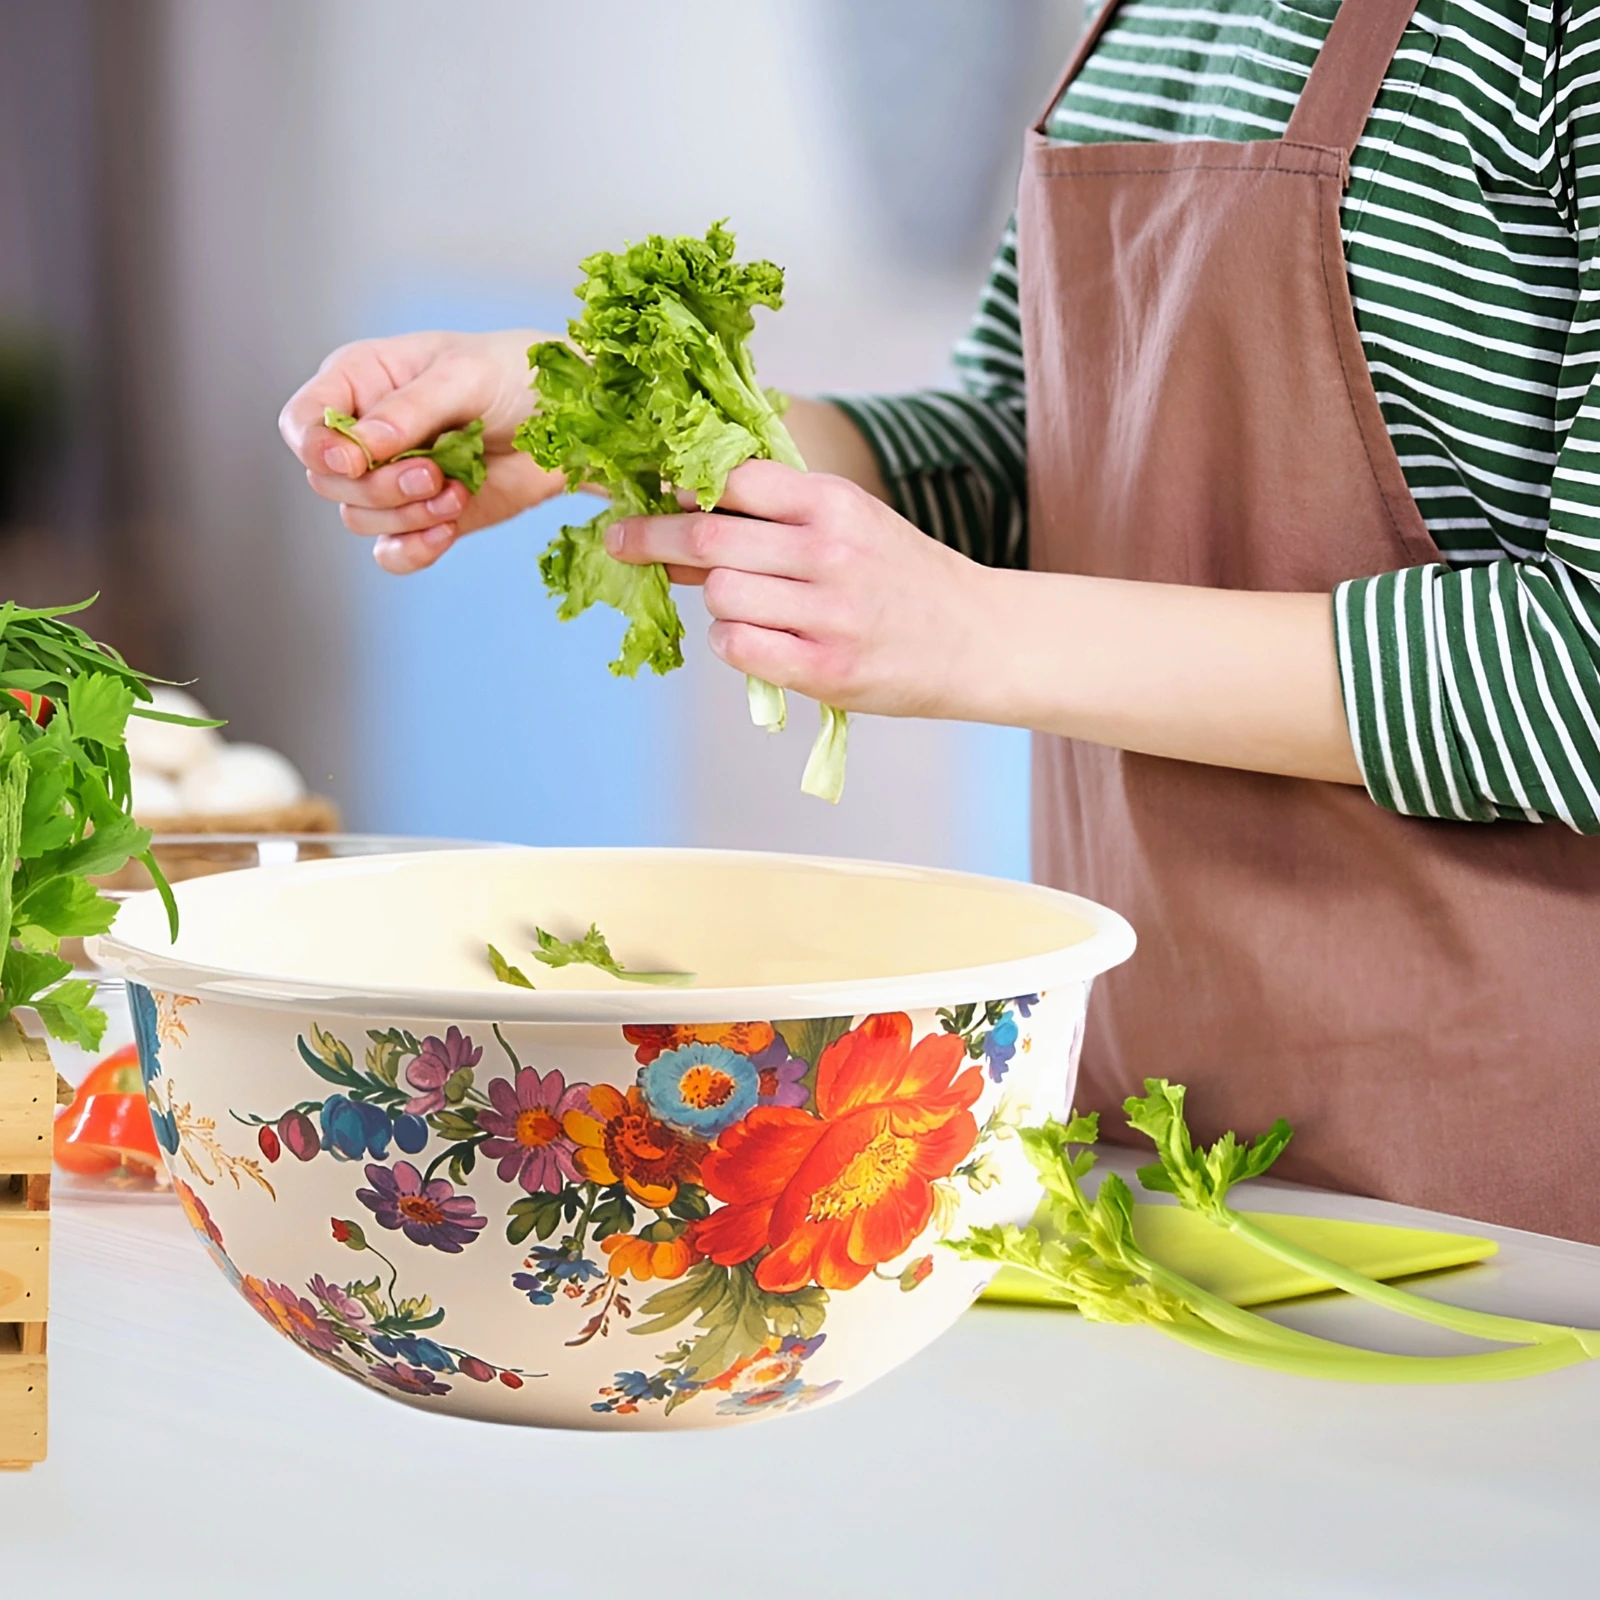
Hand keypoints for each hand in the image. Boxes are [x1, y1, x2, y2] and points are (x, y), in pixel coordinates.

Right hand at [278, 329, 565, 572]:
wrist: (569, 421)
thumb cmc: (515, 373)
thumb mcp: (466, 375)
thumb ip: (411, 408)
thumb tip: (362, 445)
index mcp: (359, 381)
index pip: (303, 422)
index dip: (317, 448)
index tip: (354, 463)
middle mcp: (365, 433)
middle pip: (328, 481)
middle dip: (379, 486)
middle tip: (434, 474)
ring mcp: (392, 479)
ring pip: (359, 518)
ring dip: (406, 515)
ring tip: (459, 491)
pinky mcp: (424, 518)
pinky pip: (392, 552)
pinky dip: (413, 550)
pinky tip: (445, 532)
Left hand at [605, 459, 991, 718]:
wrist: (978, 638)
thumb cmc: (904, 578)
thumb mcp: (854, 522)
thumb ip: (782, 514)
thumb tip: (686, 507)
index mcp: (834, 503)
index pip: (732, 479)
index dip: (681, 485)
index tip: (652, 492)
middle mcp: (828, 552)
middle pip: (707, 537)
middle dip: (650, 536)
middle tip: (618, 539)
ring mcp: (827, 613)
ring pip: (719, 594)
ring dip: (709, 599)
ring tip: (734, 604)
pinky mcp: (825, 669)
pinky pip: (739, 648)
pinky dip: (730, 641)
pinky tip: (749, 638)